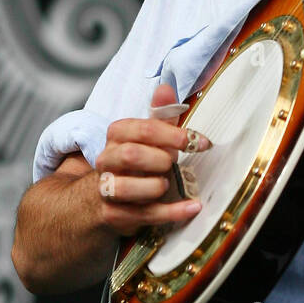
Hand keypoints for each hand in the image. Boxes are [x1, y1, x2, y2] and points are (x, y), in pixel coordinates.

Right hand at [93, 84, 209, 236]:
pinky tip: (192, 206)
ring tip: (168, 183)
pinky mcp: (113, 214)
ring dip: (156, 186)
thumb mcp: (147, 135)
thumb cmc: (135, 161)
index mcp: (116, 135)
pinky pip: (142, 215)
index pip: (143, 129)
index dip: (174, 135)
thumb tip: (166, 88)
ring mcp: (107, 188)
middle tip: (173, 163)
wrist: (104, 196)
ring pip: (126, 188)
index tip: (199, 141)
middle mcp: (106, 160)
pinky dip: (172, 211)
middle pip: (130, 156)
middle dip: (160, 160)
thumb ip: (160, 115)